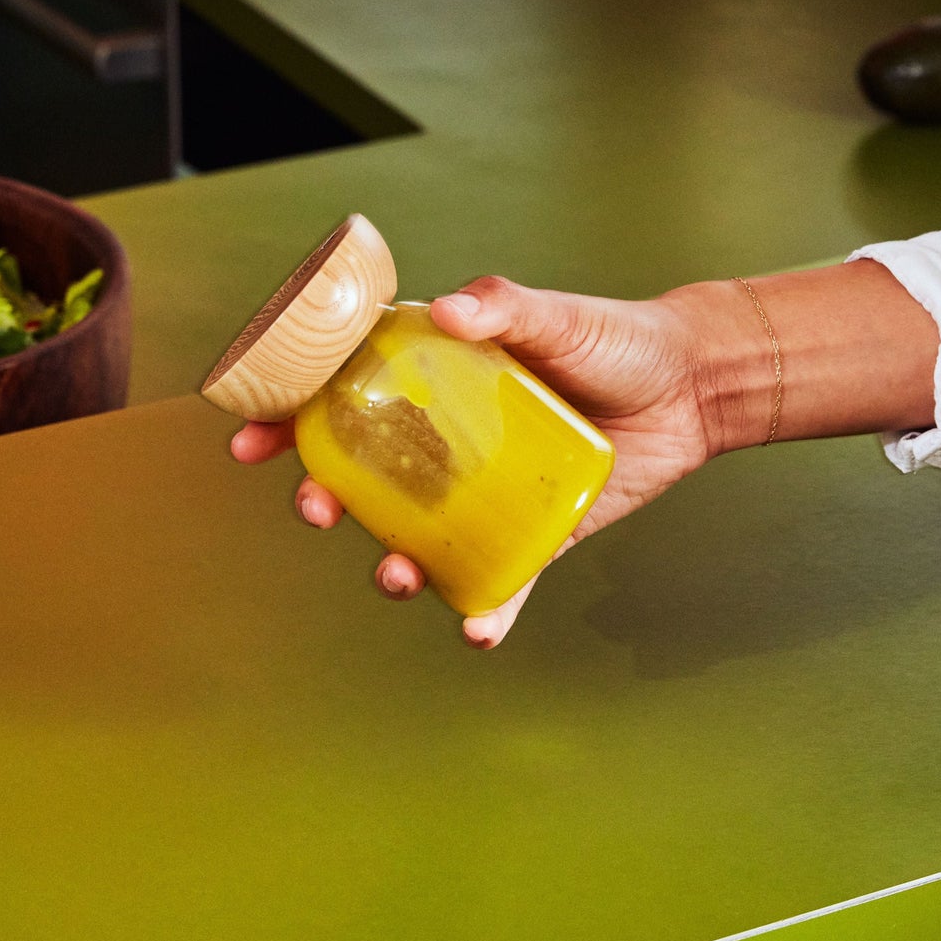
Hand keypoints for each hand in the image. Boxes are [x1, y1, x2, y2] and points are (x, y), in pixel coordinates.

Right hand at [230, 275, 765, 647]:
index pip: (343, 399)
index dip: (287, 420)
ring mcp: (484, 493)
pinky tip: (478, 631)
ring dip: (391, 563)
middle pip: (363, 477)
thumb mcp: (558, 317)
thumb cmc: (616, 340)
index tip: (248, 441)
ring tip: (394, 574)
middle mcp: (449, 442)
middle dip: (324, 497)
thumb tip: (447, 312)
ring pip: (415, 538)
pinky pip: (496, 581)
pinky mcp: (532, 534)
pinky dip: (483, 610)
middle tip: (315, 508)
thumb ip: (504, 309)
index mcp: (436, 382)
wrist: (692, 387)